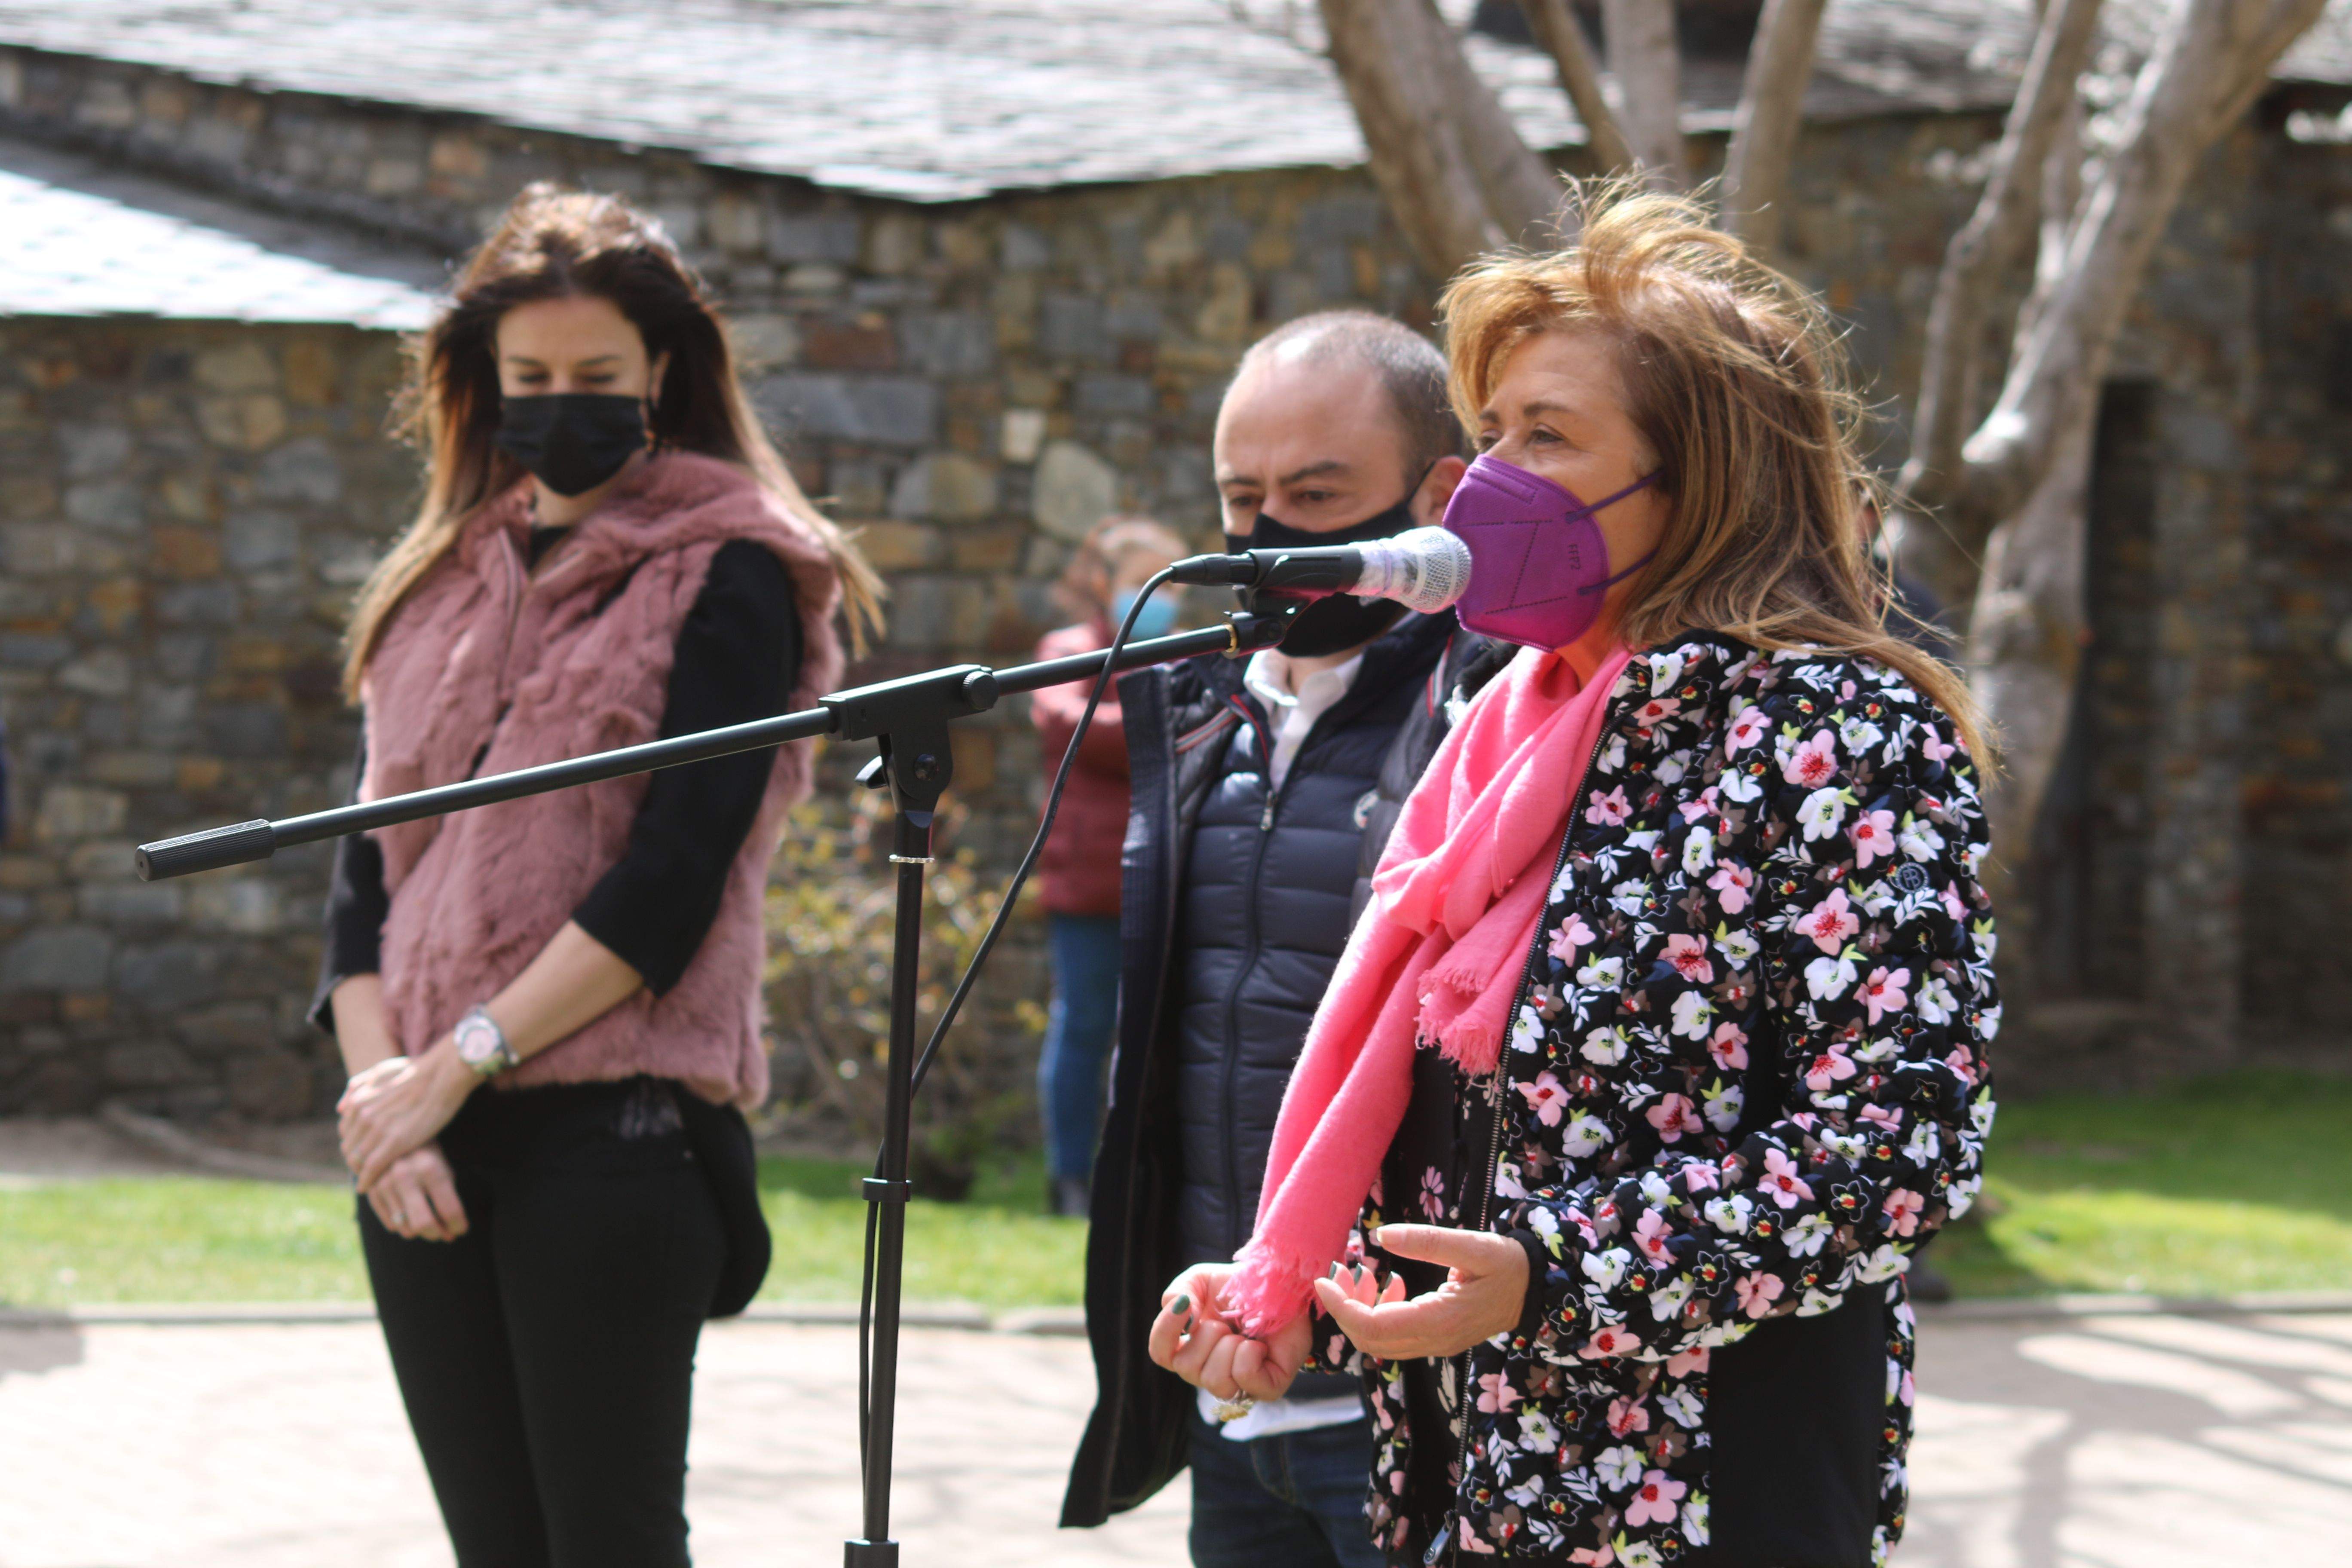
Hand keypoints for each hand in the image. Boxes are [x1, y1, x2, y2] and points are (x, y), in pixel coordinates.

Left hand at [339, 1041, 476, 1192]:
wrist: (443, 1073)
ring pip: (358, 1160)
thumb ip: (357, 1087)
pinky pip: (372, 1168)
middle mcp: (363, 1115)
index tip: (361, 1151)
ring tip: (369, 1180)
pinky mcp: (395, 1143)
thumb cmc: (418, 1070)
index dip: (352, 1143)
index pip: (345, 1131)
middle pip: (349, 1148)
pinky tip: (368, 1187)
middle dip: (354, 1160)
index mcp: (359, 1100)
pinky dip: (367, 1180)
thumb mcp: (381, 1071)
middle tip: (364, 1170)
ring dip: (360, 1172)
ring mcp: (378, 1129)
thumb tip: (340, 1109)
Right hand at [365, 1142, 468, 1241]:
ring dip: (422, 1232)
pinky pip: (392, 1225)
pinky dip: (404, 1225)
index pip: (449, 1210)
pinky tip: (411, 1214)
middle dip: (438, 1234)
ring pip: (406, 1229)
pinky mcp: (371, 1191)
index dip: (459, 1226)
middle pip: (424, 1224)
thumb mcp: (444, 1170)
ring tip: (429, 1221)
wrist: (396, 1139)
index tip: (461, 1229)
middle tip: (445, 1233)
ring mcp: (384, 1183)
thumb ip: (448, 1201)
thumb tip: (450, 1235)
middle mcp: (404, 1175)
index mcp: (430, 1168)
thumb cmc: (428, 1157)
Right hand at [1146, 1264, 1310, 1402]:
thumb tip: (1182, 1320)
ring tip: (1244, 1334)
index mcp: (1191, 1346)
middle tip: (1227, 1322)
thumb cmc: (1242, 1287)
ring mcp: (1238, 1384)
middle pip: (1186, 1369)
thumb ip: (1177, 1293)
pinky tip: (1259, 1345)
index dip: (1165, 1333)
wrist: (1286, 1287)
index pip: (1161, 1353)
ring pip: (1215, 1379)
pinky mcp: (1266, 1388)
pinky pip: (1244, 1377)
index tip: (1182, 1306)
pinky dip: (1249, 1354)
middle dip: (1207, 1336)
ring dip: (1229, 1346)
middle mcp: (1210, 1370)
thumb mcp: (1201, 1279)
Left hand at [1311, 1225, 1527, 1360]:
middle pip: (1370, 1340)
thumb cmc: (1506, 1264)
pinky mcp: (1435, 1340)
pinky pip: (1394, 1337)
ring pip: (1380, 1342)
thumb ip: (1428, 1241)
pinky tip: (1390, 1286)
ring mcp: (1435, 1345)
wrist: (1535, 1289)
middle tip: (1338, 1271)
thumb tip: (1382, 1235)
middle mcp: (1434, 1341)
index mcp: (1440, 1320)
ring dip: (1359, 1311)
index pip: (1374, 1327)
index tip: (1323, 1280)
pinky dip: (1378, 1314)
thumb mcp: (1473, 1244)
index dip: (1342, 1307)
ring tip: (1361, 1274)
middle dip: (1344, 1308)